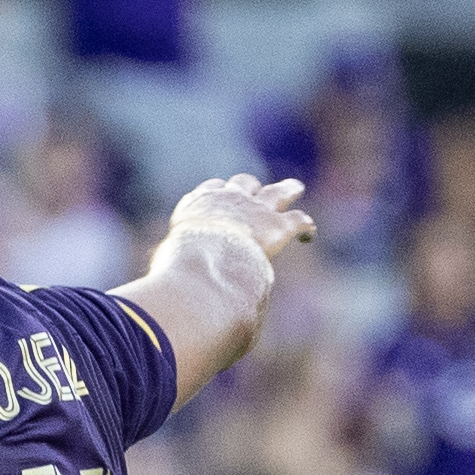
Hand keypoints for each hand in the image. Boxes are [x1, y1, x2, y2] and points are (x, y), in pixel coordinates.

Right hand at [163, 174, 312, 262]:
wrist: (203, 256)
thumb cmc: (177, 264)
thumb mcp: (166, 259)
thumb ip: (172, 264)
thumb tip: (167, 290)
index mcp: (198, 206)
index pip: (209, 191)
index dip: (217, 193)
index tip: (219, 197)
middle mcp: (228, 200)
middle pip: (243, 184)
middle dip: (250, 187)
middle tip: (256, 191)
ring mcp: (255, 210)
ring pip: (277, 192)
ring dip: (287, 190)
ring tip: (295, 188)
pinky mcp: (277, 226)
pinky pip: (297, 221)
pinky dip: (304, 227)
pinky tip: (308, 235)